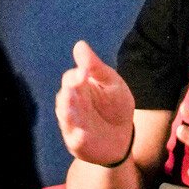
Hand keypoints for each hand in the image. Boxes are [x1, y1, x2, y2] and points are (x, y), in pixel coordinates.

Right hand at [56, 40, 136, 166]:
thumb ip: (96, 67)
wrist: (123, 136)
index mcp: (78, 87)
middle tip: (73, 88)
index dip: (76, 76)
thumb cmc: (114, 105)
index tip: (83, 72)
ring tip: (71, 108)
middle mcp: (71, 105)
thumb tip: (80, 44)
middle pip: (66, 97)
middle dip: (69, 93)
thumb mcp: (111, 83)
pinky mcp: (77, 143)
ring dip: (68, 113)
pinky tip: (82, 134)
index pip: (71, 79)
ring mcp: (73, 125)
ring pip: (67, 118)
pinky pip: (75, 140)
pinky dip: (77, 137)